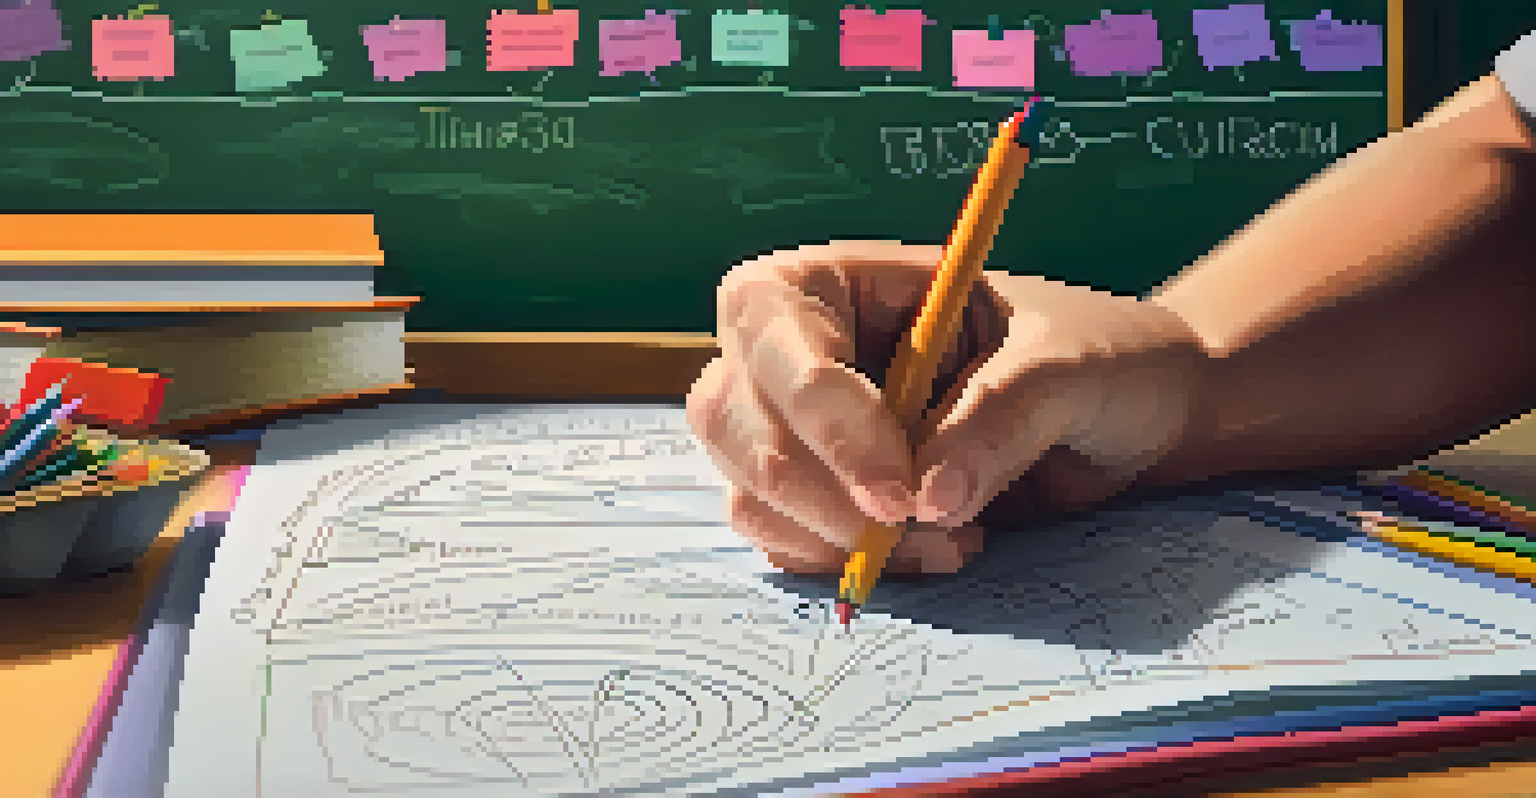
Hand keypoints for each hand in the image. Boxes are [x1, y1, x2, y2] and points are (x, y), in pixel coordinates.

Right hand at [687, 240, 1207, 575]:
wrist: (1138, 421)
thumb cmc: (1101, 357)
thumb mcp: (1065, 368)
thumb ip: (996, 418)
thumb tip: (926, 499)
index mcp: (845, 282)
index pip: (772, 325)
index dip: (818, 409)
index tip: (896, 488)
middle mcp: (804, 349)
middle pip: (731, 412)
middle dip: (814, 487)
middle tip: (911, 526)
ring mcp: (803, 427)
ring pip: (745, 484)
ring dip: (831, 533)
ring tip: (947, 538)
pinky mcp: (822, 494)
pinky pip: (780, 537)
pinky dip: (838, 560)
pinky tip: (928, 550)